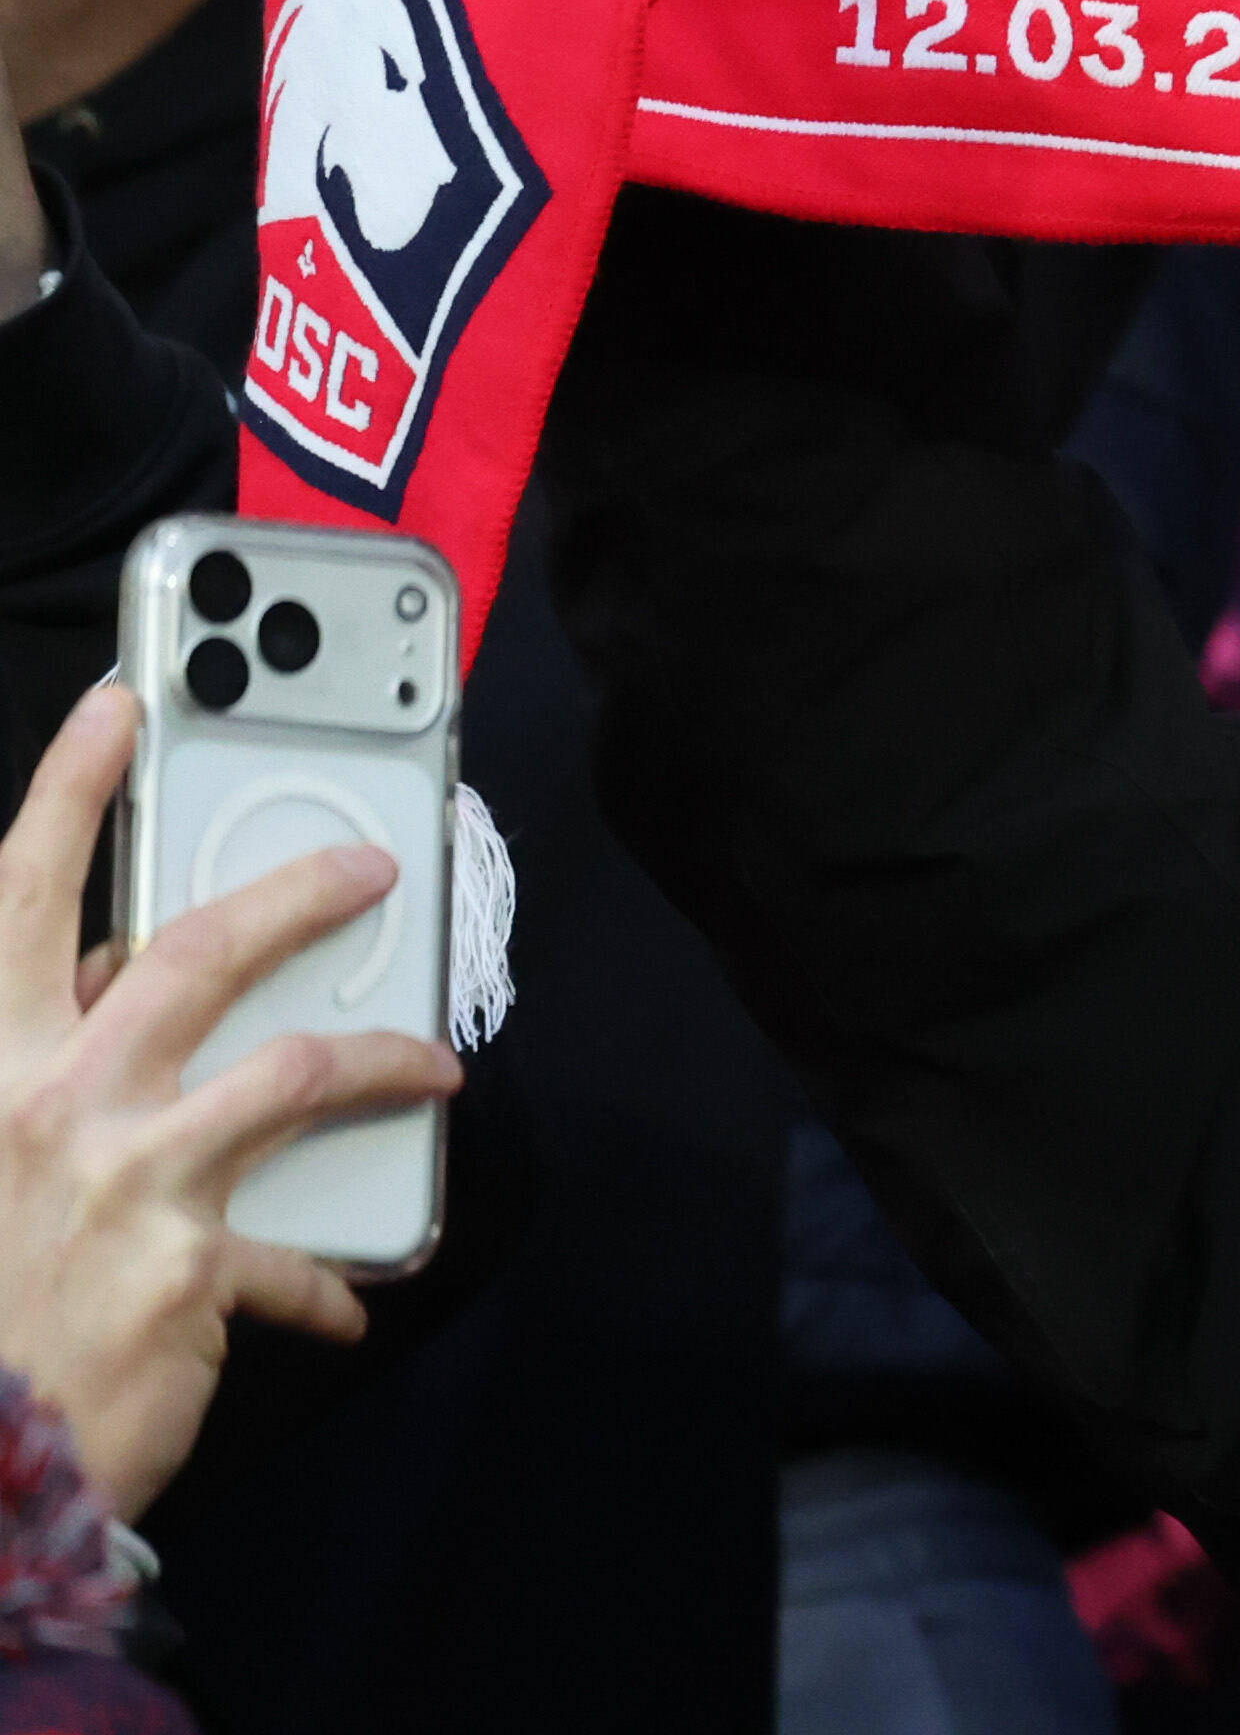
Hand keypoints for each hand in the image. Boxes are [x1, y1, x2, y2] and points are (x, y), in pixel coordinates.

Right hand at [0, 689, 458, 1517]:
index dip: (70, 793)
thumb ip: (34, 1075)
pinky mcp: (190, 1271)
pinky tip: (343, 1301)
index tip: (121, 704)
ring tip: (432, 1065)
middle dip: (295, 891)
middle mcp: (50, 1107)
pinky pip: (294, 1256)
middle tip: (370, 861)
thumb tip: (105, 999)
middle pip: (196, 954)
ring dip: (380, 1058)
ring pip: (293, 1070)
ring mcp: (128, 1185)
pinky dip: (323, 1280)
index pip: (20, 902)